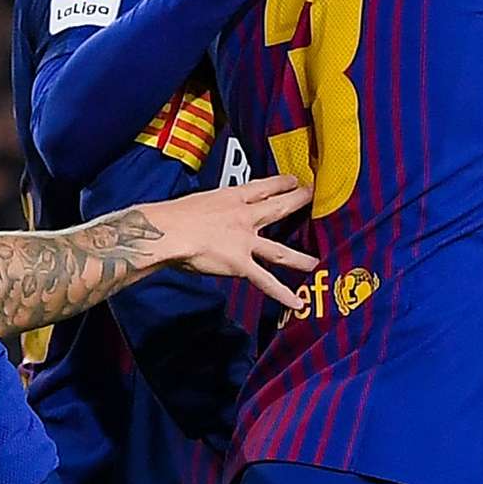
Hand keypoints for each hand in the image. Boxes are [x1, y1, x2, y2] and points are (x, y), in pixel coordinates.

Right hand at [140, 175, 319, 308]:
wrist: (167, 232)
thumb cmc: (170, 218)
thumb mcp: (194, 203)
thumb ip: (206, 211)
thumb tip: (201, 219)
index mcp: (230, 198)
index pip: (262, 187)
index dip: (281, 183)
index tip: (293, 180)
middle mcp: (244, 218)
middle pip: (279, 208)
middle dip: (299, 202)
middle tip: (314, 201)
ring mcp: (245, 242)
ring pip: (280, 251)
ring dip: (300, 258)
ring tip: (315, 262)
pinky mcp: (240, 264)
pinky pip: (265, 280)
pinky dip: (282, 293)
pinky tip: (297, 302)